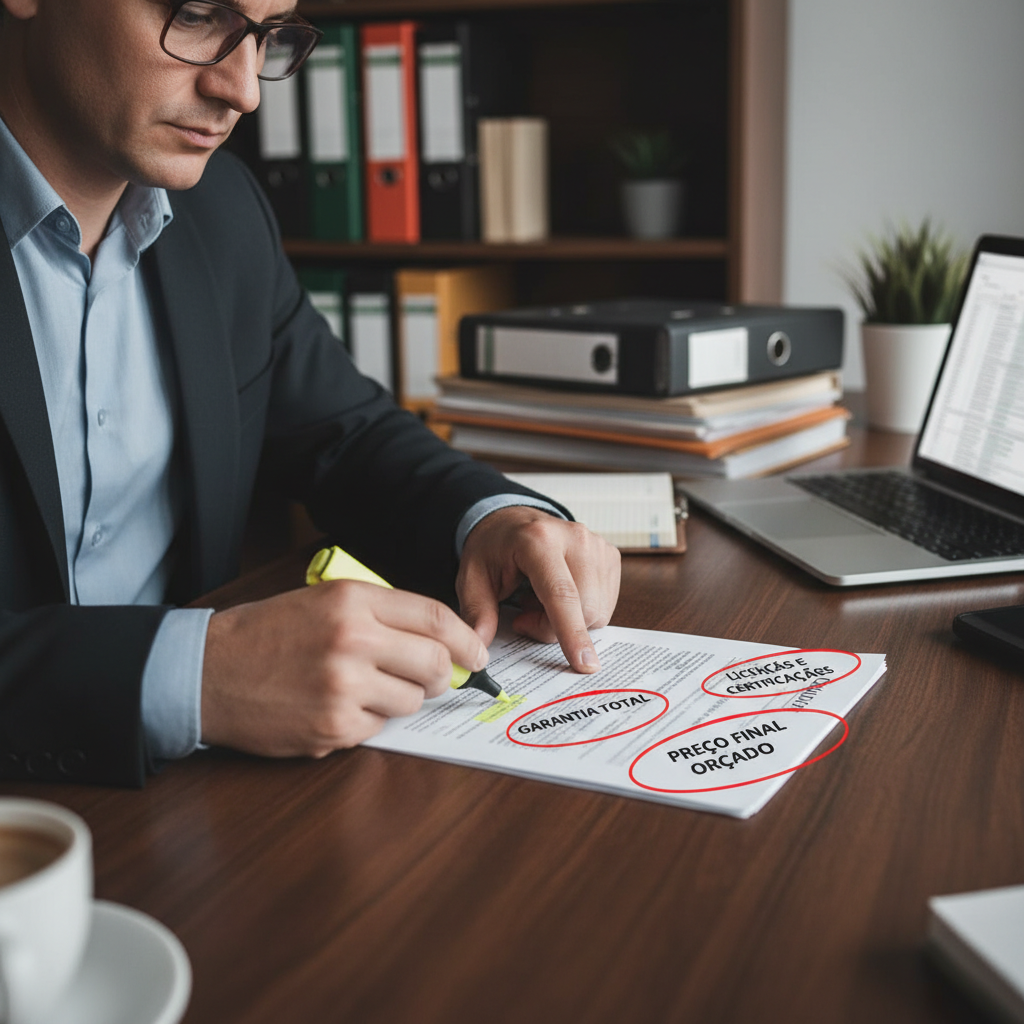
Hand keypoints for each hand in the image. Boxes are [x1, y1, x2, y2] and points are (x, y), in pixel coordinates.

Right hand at [200, 581, 488, 756]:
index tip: (477, 654)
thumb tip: (441, 642)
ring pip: (411, 702)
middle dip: (443, 676)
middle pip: (435, 664)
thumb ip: (382, 616)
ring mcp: (343, 687)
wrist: (206, 671)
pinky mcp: (332, 727)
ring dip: (399, 700)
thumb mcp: (325, 602)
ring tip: (364, 689)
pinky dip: (365, 722)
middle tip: (433, 679)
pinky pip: (377, 729)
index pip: (436, 618)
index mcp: (353, 601)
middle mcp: (353, 640)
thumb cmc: (266, 634)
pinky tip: (335, 708)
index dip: (466, 640)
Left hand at [457, 506, 620, 672]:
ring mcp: (597, 546)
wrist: (513, 522)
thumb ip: (477, 612)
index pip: (562, 593)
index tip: (583, 664)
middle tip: (524, 616)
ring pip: (597, 611)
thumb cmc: (494, 549)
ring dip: (569, 621)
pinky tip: (560, 596)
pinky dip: (582, 612)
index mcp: (538, 540)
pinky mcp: (610, 556)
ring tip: (540, 600)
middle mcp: (575, 539)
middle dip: (554, 629)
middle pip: (584, 609)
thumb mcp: (472, 578)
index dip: (571, 631)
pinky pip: (604, 605)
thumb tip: (480, 645)